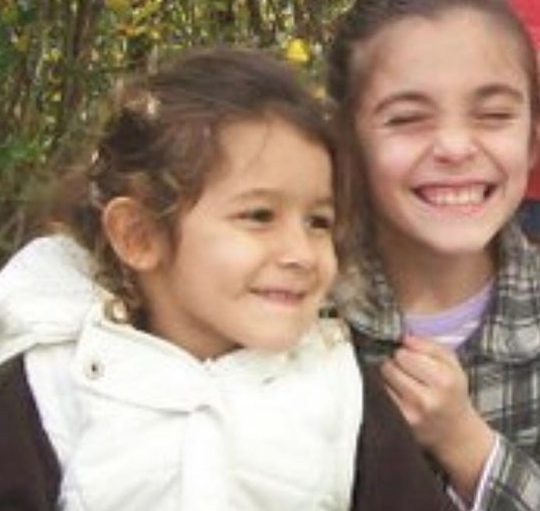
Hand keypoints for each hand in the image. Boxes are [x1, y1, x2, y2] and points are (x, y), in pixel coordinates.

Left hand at [380, 335, 495, 501]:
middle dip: (394, 363)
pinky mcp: (400, 422)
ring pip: (382, 380)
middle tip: (404, 368)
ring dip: (387, 376)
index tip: (408, 355)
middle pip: (390, 366)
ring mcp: (411, 413)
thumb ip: (430, 346)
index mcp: (444, 380)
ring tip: (401, 380)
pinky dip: (385, 390)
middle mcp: (427, 399)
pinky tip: (397, 392)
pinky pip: (380, 395)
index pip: (404, 354)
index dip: (403, 351)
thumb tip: (405, 338)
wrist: (455, 432)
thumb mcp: (452, 365)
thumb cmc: (452, 392)